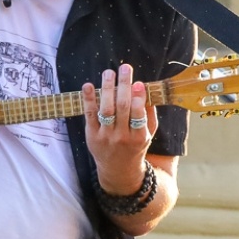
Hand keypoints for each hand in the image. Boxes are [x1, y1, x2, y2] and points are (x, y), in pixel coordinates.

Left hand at [83, 63, 157, 194]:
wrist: (118, 170)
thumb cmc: (136, 147)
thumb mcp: (149, 135)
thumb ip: (150, 115)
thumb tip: (146, 91)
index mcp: (139, 137)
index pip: (138, 115)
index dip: (138, 98)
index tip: (138, 82)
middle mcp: (122, 137)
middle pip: (122, 108)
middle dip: (124, 86)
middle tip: (125, 68)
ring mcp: (105, 137)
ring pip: (106, 110)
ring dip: (107, 89)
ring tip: (109, 72)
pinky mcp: (91, 135)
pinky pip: (90, 115)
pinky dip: (88, 100)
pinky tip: (88, 85)